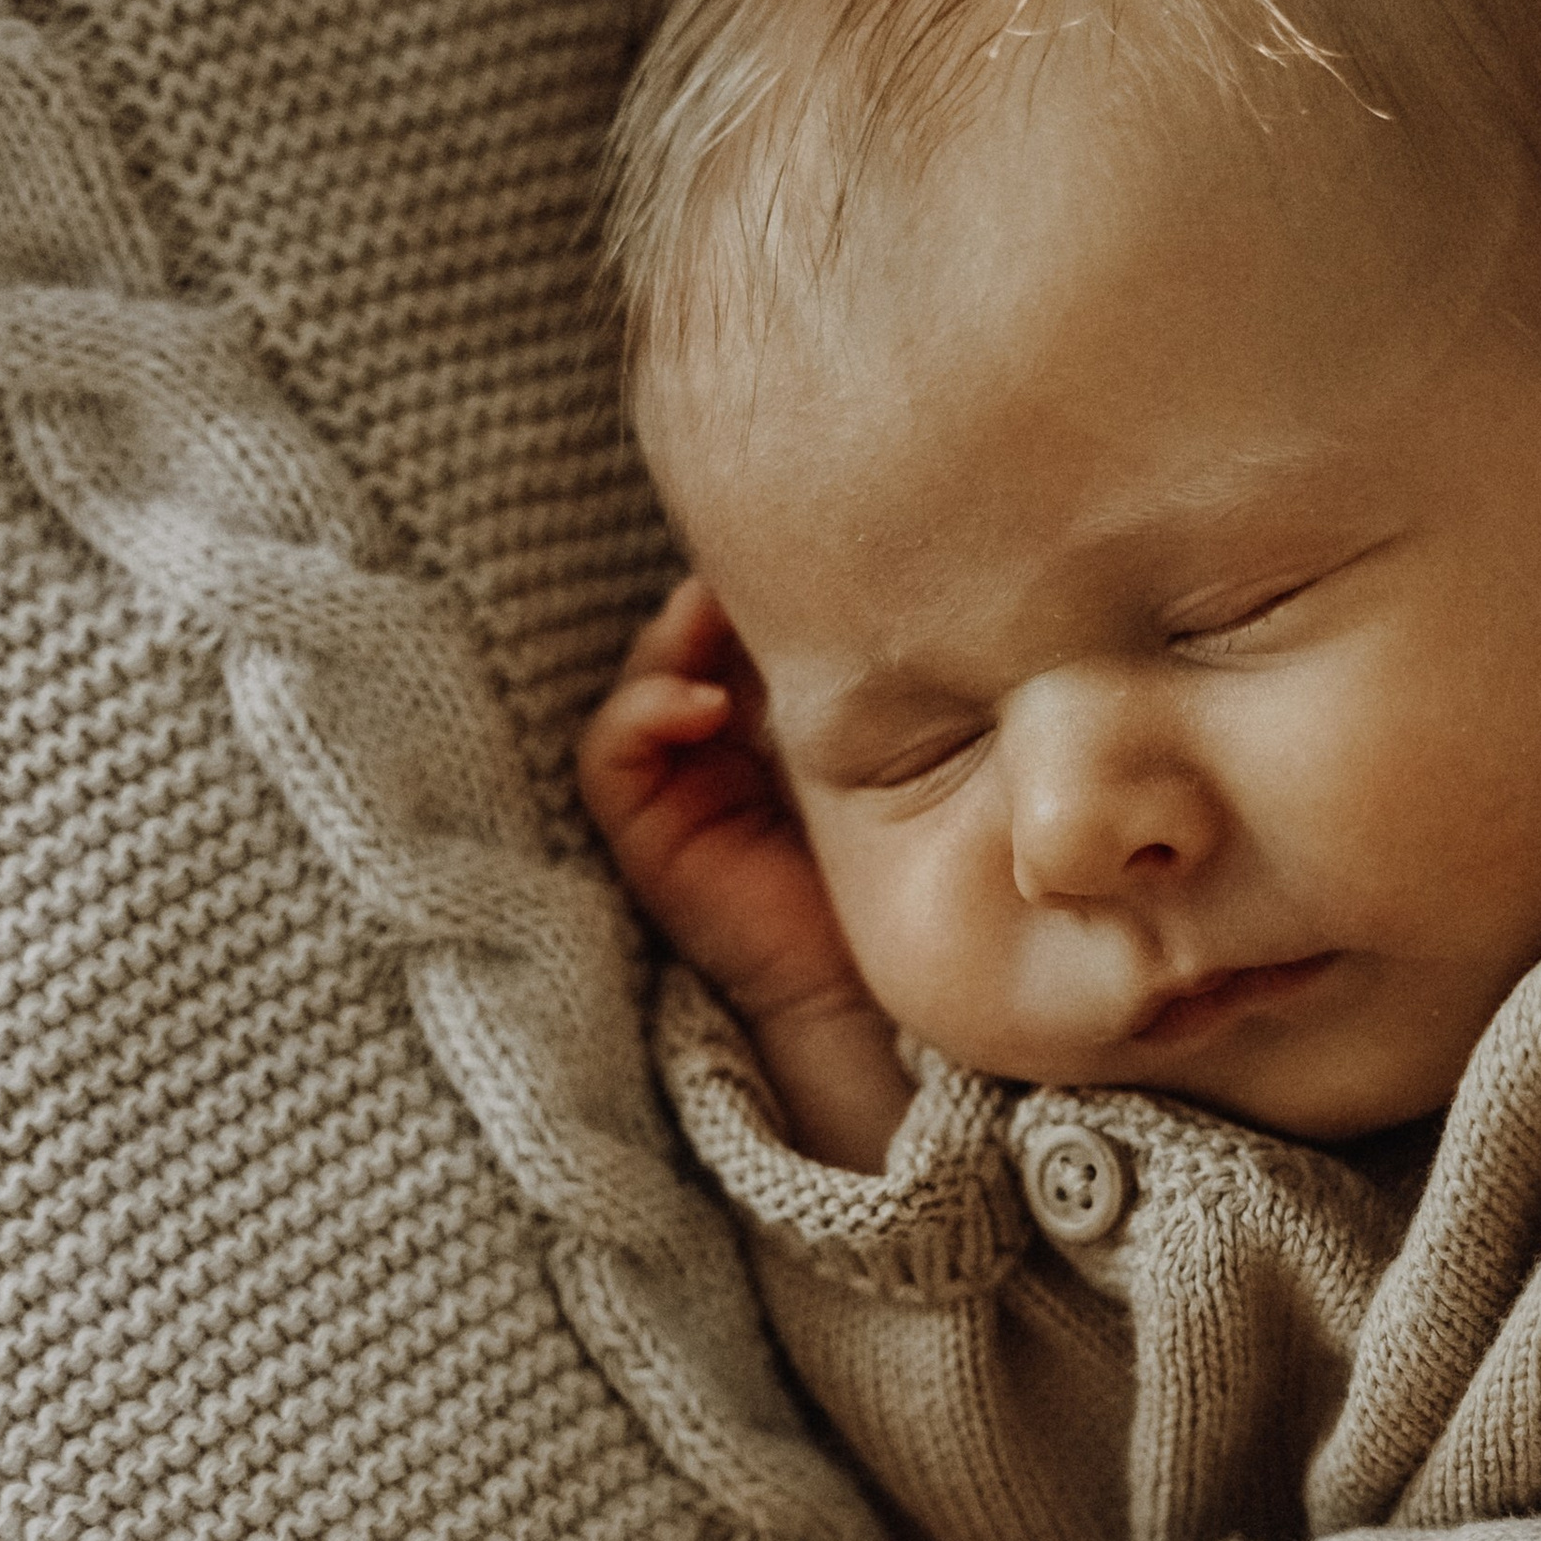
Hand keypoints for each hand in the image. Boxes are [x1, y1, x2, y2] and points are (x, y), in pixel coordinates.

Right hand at [578, 578, 910, 1166]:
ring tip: (714, 614)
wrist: (868, 989)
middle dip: (714, 592)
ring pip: (645, 676)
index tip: (810, 551)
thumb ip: (897, 685)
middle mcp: (721, 737)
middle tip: (754, 561)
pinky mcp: (645, 826)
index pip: (754, 620)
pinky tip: (704, 705)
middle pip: (692, 633)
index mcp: (783, 711)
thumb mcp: (908, 754)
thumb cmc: (901, 870)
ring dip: (673, 639)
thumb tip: (928, 585)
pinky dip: (645, 713)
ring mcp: (676, 778)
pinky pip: (612, 753)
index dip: (768, 578)